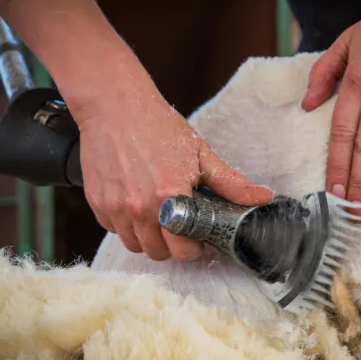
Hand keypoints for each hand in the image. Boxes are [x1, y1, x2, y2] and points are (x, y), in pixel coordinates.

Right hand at [66, 56, 272, 260]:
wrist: (115, 105)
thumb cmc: (158, 126)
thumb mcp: (201, 153)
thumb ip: (231, 182)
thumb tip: (263, 197)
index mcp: (170, 196)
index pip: (184, 251)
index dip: (194, 248)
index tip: (198, 237)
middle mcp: (140, 207)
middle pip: (158, 254)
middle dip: (172, 246)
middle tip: (180, 226)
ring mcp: (115, 207)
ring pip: (134, 245)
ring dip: (148, 238)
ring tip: (158, 215)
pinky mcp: (97, 202)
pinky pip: (114, 230)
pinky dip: (126, 224)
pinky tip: (136, 203)